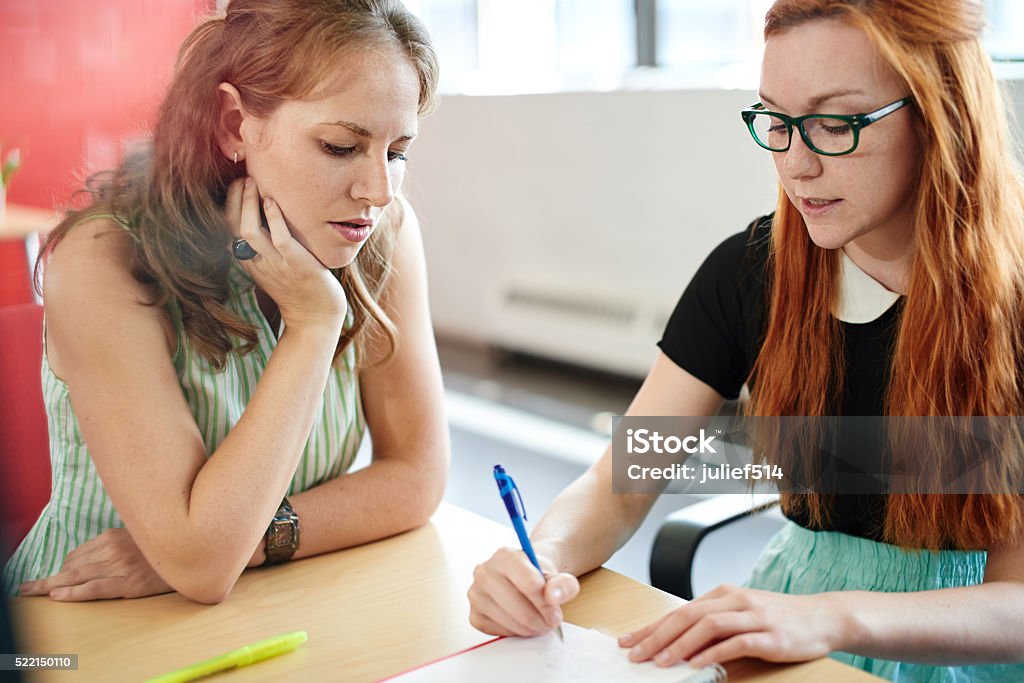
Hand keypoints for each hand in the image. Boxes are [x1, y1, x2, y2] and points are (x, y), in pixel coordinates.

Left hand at [18, 528, 172, 600]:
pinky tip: (57, 596)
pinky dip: (72, 593)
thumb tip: (92, 557)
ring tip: (33, 593)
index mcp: (114, 536)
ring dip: (52, 586)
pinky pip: (94, 589)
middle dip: (46, 578)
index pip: (77, 554)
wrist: (193, 553)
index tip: (48, 578)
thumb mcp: (137, 538)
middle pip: (71, 566)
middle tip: (25, 588)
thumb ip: (116, 544)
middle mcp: (114, 548)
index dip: (61, 569)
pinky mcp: (128, 583)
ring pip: (77, 577)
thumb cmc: (164, 548)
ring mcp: (120, 565)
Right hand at [224, 177, 347, 333]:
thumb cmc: (299, 288)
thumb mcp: (274, 268)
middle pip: (233, 226)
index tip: (238, 184)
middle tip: (245, 177)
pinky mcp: (296, 265)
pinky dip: (274, 218)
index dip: (229, 204)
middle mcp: (258, 262)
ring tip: (254, 183)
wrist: (317, 318)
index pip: (228, 229)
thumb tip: (262, 217)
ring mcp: (276, 264)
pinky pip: (280, 239)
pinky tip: (273, 201)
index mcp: (250, 262)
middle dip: (235, 198)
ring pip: (249, 231)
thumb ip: (265, 248)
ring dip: (249, 204)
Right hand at [468, 547, 579, 635]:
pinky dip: (515, 632)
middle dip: (541, 620)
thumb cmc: (537, 576)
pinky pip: (499, 632)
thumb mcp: (556, 575)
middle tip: (551, 622)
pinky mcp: (474, 615)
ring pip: (510, 622)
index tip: (556, 612)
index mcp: (504, 555)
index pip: (530, 584)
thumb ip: (563, 583)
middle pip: (520, 607)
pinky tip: (522, 623)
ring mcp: (476, 594)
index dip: (548, 603)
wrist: (523, 578)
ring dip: (531, 628)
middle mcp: (485, 572)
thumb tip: (553, 596)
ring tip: (539, 622)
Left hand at [618, 584, 845, 668]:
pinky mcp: (770, 636)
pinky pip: (736, 643)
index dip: (651, 627)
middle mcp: (735, 600)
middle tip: (634, 654)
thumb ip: (713, 625)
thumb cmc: (778, 619)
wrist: (823, 618)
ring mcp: (753, 616)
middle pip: (687, 615)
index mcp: (723, 594)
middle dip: (656, 636)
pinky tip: (697, 666)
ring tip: (659, 662)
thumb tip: (676, 644)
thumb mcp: (741, 615)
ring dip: (679, 644)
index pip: (679, 611)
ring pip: (707, 626)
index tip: (628, 641)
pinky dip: (713, 654)